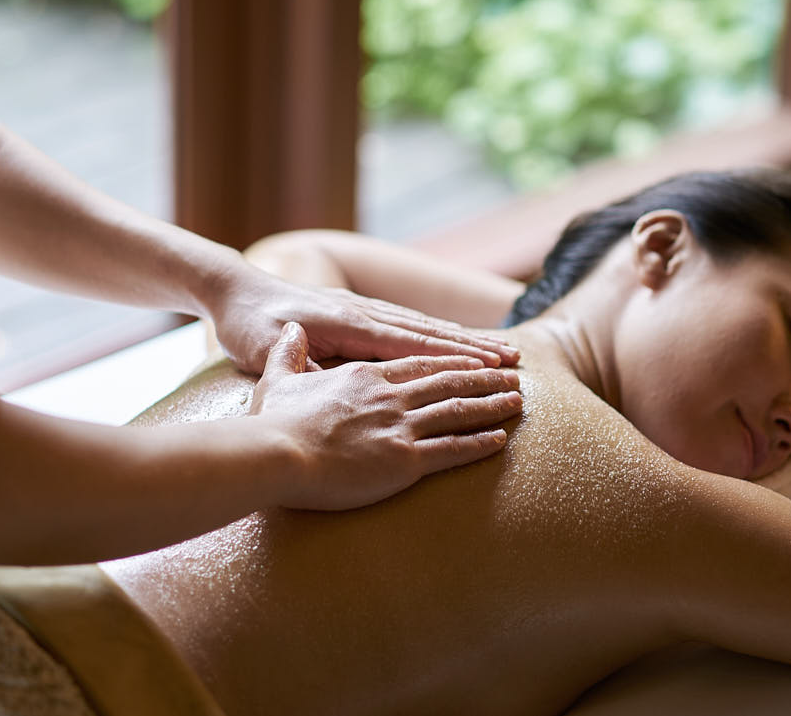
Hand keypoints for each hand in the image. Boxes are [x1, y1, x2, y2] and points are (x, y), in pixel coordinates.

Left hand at [207, 267, 519, 374]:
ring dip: (462, 338)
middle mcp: (360, 312)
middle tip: (514, 360)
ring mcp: (360, 310)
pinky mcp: (355, 312)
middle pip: (426, 332)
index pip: (407, 343)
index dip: (449, 356)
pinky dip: (437, 334)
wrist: (232, 289)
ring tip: (501, 350)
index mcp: (344, 324)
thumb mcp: (265, 352)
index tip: (487, 366)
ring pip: (421, 326)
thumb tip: (331, 387)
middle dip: (472, 347)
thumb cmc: (246, 326)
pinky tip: (457, 342)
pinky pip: (405, 324)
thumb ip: (304, 369)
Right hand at [252, 322, 522, 510]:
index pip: (418, 362)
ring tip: (517, 402)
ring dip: (491, 405)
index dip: (451, 360)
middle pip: (448, 381)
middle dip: (484, 378)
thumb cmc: (273, 423)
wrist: (275, 454)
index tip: (475, 358)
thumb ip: (288, 354)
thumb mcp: (277, 379)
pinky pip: (452, 449)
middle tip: (513, 375)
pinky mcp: (404, 460)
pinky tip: (501, 440)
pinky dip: (480, 443)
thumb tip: (291, 332)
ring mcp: (399, 426)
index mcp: (364, 375)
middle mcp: (389, 395)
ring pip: (458, 410)